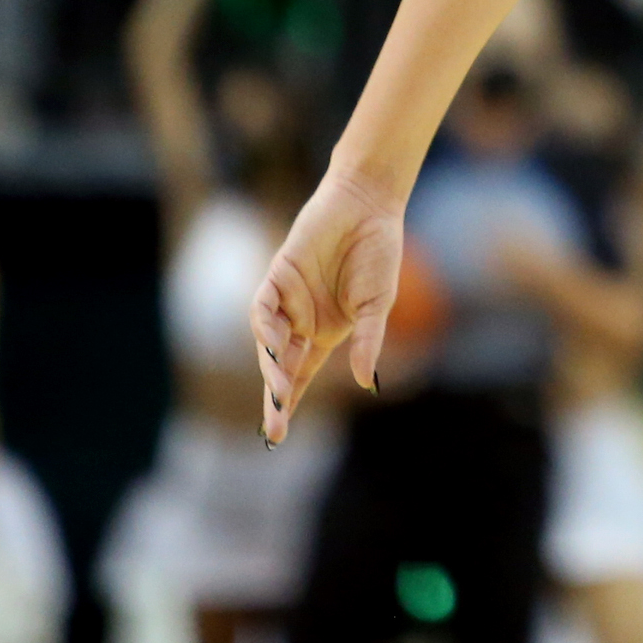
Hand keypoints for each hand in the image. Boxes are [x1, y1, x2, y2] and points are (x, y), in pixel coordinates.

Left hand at [250, 168, 403, 442]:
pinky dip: (265, 329)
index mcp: (327, 331)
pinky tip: (273, 343)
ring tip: (279, 391)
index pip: (301, 375)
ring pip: (269, 344)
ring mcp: (288, 299)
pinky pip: (263, 309)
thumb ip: (369, 340)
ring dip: (272, 369)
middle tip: (275, 428)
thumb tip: (365, 382)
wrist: (368, 206)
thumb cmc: (379, 252)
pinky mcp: (278, 276)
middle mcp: (303, 320)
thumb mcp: (379, 304)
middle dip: (276, 399)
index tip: (278, 436)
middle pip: (281, 368)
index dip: (290, 402)